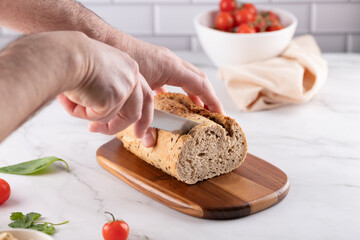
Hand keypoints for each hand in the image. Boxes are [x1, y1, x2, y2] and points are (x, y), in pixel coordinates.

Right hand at [57, 31, 153, 138]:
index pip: (143, 92)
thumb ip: (104, 89)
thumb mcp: (92, 73)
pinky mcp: (116, 97)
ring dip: (93, 117)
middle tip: (137, 136)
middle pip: (139, 108)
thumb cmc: (69, 58)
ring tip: (73, 105)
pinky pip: (100, 117)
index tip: (141, 124)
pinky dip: (82, 113)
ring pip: (115, 117)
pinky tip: (72, 99)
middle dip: (138, 125)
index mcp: (127, 66)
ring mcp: (125, 86)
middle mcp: (131, 75)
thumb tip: (100, 110)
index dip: (144, 110)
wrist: (63, 53)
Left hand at [105, 29, 223, 113]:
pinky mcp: (154, 63)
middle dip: (208, 96)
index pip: (201, 84)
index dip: (212, 100)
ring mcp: (163, 61)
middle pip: (198, 79)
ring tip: (197, 107)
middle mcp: (171, 62)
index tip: (219, 114)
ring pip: (187, 77)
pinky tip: (170, 98)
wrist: (106, 43)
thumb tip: (148, 140)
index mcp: (173, 67)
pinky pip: (173, 76)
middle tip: (212, 112)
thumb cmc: (122, 61)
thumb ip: (145, 118)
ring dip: (194, 92)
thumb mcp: (137, 93)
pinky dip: (177, 88)